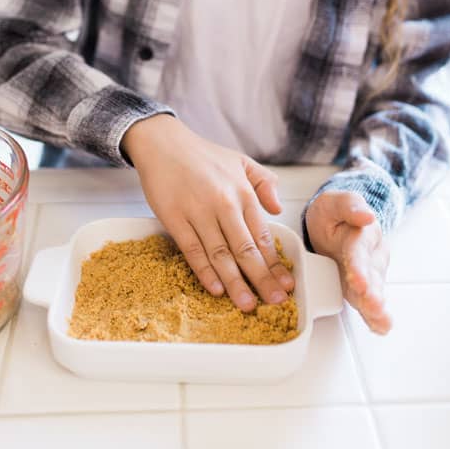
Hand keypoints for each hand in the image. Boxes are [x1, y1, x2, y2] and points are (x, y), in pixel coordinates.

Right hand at [121, 114, 294, 311]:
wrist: (163, 143)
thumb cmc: (202, 155)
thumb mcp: (240, 161)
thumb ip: (263, 183)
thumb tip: (278, 210)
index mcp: (242, 192)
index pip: (263, 235)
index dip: (275, 263)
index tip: (287, 284)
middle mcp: (224, 204)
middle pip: (246, 250)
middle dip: (262, 280)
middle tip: (276, 303)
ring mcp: (198, 212)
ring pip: (221, 255)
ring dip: (235, 283)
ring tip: (247, 305)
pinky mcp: (174, 218)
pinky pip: (192, 250)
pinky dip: (205, 271)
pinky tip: (215, 289)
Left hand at [305, 190, 391, 334]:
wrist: (334, 223)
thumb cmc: (332, 213)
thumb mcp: (334, 202)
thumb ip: (349, 205)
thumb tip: (367, 215)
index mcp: (362, 233)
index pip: (359, 252)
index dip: (359, 267)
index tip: (359, 281)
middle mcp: (371, 255)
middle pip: (372, 276)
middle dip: (372, 292)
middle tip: (373, 306)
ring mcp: (369, 273)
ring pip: (373, 291)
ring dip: (375, 307)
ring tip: (379, 319)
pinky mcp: (364, 287)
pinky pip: (369, 302)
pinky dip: (376, 316)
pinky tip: (380, 328)